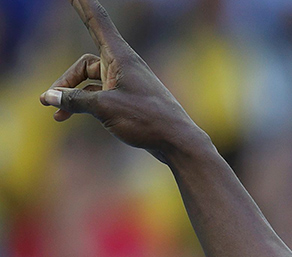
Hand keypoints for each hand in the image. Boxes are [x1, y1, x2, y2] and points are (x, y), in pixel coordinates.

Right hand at [39, 0, 203, 157]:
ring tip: (56, 114)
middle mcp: (123, 66)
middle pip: (84, 66)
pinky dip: (84, 104)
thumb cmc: (147, 121)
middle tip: (48, 100)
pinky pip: (98, 95)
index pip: (98, 22)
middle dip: (65, 82)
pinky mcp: (128, 99)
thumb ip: (75, 100)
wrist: (177, 142)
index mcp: (121, 58)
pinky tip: (66, 117)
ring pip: (90, 83)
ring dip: (72, 96)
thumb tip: (48, 96)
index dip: (84, 4)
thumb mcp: (105, 108)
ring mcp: (126, 83)